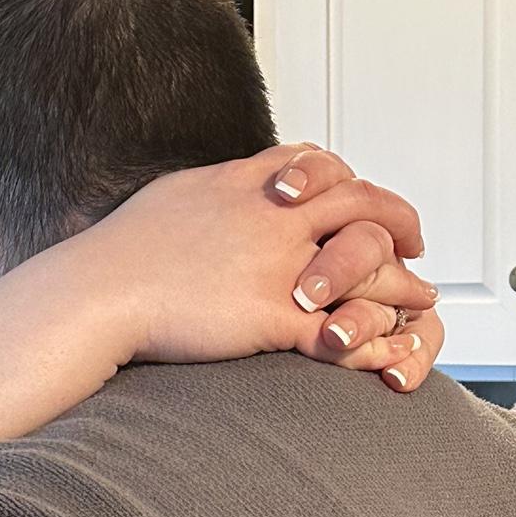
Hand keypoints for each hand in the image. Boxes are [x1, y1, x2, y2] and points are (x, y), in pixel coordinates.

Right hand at [85, 143, 440, 389]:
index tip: (363, 196)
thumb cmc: (117, 253)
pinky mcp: (272, 316)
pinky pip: (342, 328)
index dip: (351, 180)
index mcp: (246, 183)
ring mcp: (277, 265)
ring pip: (366, 260)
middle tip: (413, 240)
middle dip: (398, 221)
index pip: (320, 163)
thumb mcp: (172, 196)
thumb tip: (218, 188)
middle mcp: (272, 215)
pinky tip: (387, 353)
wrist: (96, 292)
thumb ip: (209, 190)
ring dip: (400, 281)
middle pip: (361, 202)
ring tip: (419, 297)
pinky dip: (373, 342)